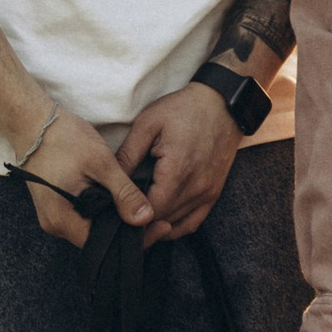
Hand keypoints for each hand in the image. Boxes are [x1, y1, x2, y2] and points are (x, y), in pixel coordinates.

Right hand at [12, 105, 151, 249]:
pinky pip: (83, 216)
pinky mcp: (55, 204)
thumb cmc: (63, 138)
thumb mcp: (100, 163)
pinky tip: (119, 201)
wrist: (32, 121)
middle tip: (156, 219)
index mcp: (62, 220)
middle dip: (125, 230)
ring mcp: (53, 215)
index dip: (133, 238)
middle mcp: (55, 224)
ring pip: (91, 227)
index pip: (103, 245)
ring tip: (142, 210)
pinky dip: (102, 211)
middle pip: (96, 239)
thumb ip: (124, 193)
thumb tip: (146, 218)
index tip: (161, 226)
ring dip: (114, 220)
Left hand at [116, 81, 240, 240]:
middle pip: (161, 221)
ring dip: (155, 224)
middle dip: (139, 220)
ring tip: (135, 215)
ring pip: (175, 224)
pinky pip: (192, 223)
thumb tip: (110, 180)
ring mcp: (207, 193)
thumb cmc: (183, 109)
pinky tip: (159, 222)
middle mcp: (195, 187)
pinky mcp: (213, 194)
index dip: (128, 214)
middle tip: (119, 212)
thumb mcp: (148, 124)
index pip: (149, 210)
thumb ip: (128, 154)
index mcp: (177, 170)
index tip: (114, 208)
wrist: (222, 104)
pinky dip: (175, 227)